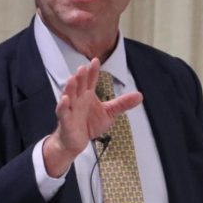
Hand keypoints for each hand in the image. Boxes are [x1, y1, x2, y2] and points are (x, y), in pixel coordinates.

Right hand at [41, 58, 142, 176]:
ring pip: (69, 95)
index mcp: (88, 94)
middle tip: (82, 67)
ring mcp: (71, 109)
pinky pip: (62, 112)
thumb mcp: (109, 113)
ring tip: (72, 78)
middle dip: (81, 77)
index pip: (90, 80)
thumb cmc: (90, 124)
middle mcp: (78, 99)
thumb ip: (122, 104)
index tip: (95, 60)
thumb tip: (140, 95)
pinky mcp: (65, 121)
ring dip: (70, 87)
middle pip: (79, 85)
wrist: (76, 142)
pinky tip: (65, 99)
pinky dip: (62, 106)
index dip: (92, 71)